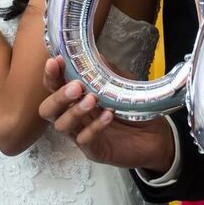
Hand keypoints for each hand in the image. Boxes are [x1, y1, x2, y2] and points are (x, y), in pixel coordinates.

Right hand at [39, 57, 175, 174]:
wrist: (156, 136)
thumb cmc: (134, 109)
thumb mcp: (123, 85)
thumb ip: (107, 72)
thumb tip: (95, 55)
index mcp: (77, 98)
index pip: (54, 86)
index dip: (51, 75)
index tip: (55, 62)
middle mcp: (74, 116)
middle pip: (48, 109)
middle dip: (58, 97)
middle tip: (76, 87)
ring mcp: (81, 134)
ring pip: (61, 126)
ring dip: (74, 111)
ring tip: (92, 100)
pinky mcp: (93, 150)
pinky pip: (84, 140)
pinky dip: (94, 127)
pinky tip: (108, 116)